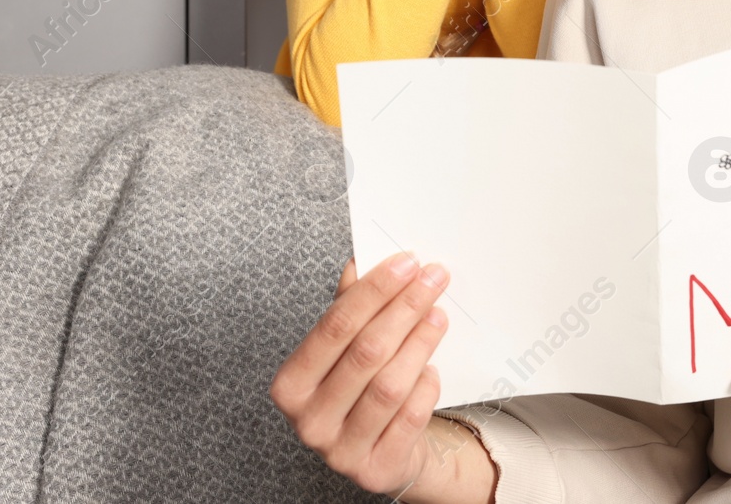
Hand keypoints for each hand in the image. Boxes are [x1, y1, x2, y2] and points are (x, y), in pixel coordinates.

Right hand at [270, 252, 459, 497]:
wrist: (380, 455)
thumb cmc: (358, 392)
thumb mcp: (345, 351)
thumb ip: (349, 308)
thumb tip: (358, 261)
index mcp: (291, 384)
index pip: (335, 325)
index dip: (374, 290)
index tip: (406, 262)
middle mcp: (309, 420)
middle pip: (366, 351)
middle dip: (405, 307)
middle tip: (434, 279)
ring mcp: (340, 451)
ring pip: (390, 385)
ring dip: (420, 343)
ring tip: (439, 316)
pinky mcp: (375, 470)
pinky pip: (409, 418)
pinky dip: (425, 388)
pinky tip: (433, 368)